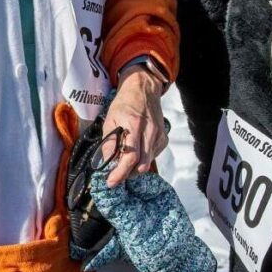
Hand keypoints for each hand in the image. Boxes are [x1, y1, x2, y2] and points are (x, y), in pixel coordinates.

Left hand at [102, 67, 167, 187]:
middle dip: (128, 174)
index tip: (111, 182)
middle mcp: (150, 131)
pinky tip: (136, 149)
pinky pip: (153, 156)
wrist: (143, 89)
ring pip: (148, 162)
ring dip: (134, 166)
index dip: (120, 173)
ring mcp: (159, 135)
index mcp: (135, 125)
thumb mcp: (110, 119)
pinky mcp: (164, 138)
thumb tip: (107, 163)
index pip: (130, 157)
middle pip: (141, 164)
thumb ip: (109, 142)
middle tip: (115, 174)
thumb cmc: (124, 103)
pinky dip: (143, 158)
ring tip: (123, 159)